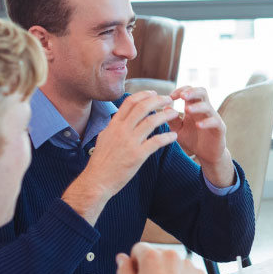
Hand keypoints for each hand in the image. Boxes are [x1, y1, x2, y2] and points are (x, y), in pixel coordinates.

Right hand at [63, 92, 178, 221]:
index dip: (144, 95)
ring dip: (166, 115)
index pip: (130, 102)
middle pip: (143, 107)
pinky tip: (174, 136)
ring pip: (151, 121)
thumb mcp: (104, 138)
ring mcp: (129, 142)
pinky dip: (167, 137)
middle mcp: (121, 130)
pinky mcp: (137, 156)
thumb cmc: (101, 161)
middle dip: (158, 100)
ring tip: (175, 113)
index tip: (154, 93)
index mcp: (113, 125)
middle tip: (170, 99)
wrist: (97, 180)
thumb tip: (118, 119)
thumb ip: (113, 127)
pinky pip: (156, 142)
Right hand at [116, 243, 208, 273]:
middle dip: (153, 265)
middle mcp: (171, 255)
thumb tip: (122, 257)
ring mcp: (188, 264)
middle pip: (158, 254)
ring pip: (174, 263)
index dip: (135, 261)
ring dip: (168, 271)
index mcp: (151, 256)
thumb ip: (123, 269)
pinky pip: (188, 272)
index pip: (139, 249)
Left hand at [169, 86, 234, 186]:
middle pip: (202, 91)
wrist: (207, 155)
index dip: (180, 90)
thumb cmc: (192, 140)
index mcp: (193, 107)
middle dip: (192, 91)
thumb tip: (164, 108)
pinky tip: (198, 125)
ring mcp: (213, 118)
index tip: (170, 97)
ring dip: (197, 106)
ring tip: (187, 110)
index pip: (189, 91)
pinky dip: (207, 122)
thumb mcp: (178, 130)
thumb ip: (172, 120)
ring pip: (208, 106)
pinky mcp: (220, 128)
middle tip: (181, 96)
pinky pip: (215, 121)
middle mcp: (204, 109)